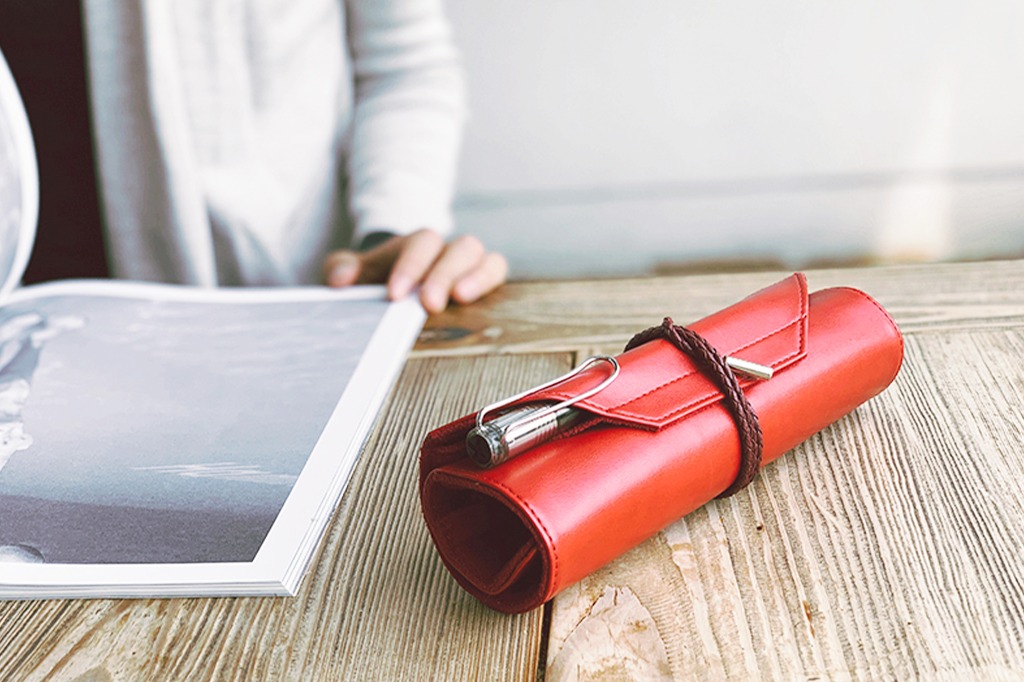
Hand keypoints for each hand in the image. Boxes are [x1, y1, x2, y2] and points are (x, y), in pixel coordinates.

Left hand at [324, 228, 507, 312]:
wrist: (395, 285)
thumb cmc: (376, 279)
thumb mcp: (353, 271)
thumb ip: (341, 268)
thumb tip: (340, 279)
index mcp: (416, 245)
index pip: (422, 244)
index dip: (411, 267)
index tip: (396, 295)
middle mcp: (447, 252)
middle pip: (460, 248)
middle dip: (444, 275)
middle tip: (429, 303)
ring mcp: (469, 267)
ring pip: (487, 258)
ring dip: (477, 278)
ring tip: (462, 299)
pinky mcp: (483, 283)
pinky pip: (497, 274)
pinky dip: (491, 284)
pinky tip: (480, 304)